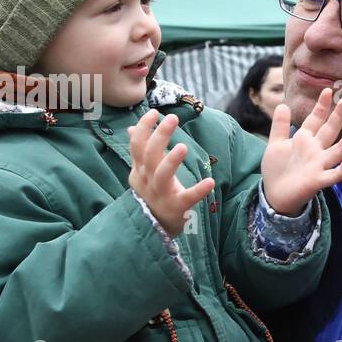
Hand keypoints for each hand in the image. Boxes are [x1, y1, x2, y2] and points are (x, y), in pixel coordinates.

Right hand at [127, 110, 215, 235]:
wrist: (155, 229)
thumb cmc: (152, 195)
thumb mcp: (142, 173)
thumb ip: (139, 151)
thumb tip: (131, 128)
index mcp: (140, 170)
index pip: (137, 146)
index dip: (144, 128)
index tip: (155, 113)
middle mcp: (147, 181)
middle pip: (149, 155)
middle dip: (160, 136)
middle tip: (172, 118)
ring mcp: (160, 195)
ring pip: (162, 176)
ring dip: (171, 161)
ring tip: (184, 147)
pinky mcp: (176, 208)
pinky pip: (187, 198)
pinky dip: (198, 190)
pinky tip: (210, 181)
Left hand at [261, 87, 341, 214]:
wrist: (274, 194)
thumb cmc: (277, 169)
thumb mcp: (276, 144)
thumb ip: (280, 126)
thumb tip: (282, 105)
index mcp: (305, 140)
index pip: (316, 120)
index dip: (321, 106)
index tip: (327, 90)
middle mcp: (315, 150)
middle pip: (329, 131)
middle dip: (337, 116)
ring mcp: (319, 165)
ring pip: (337, 151)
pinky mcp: (318, 181)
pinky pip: (333, 175)